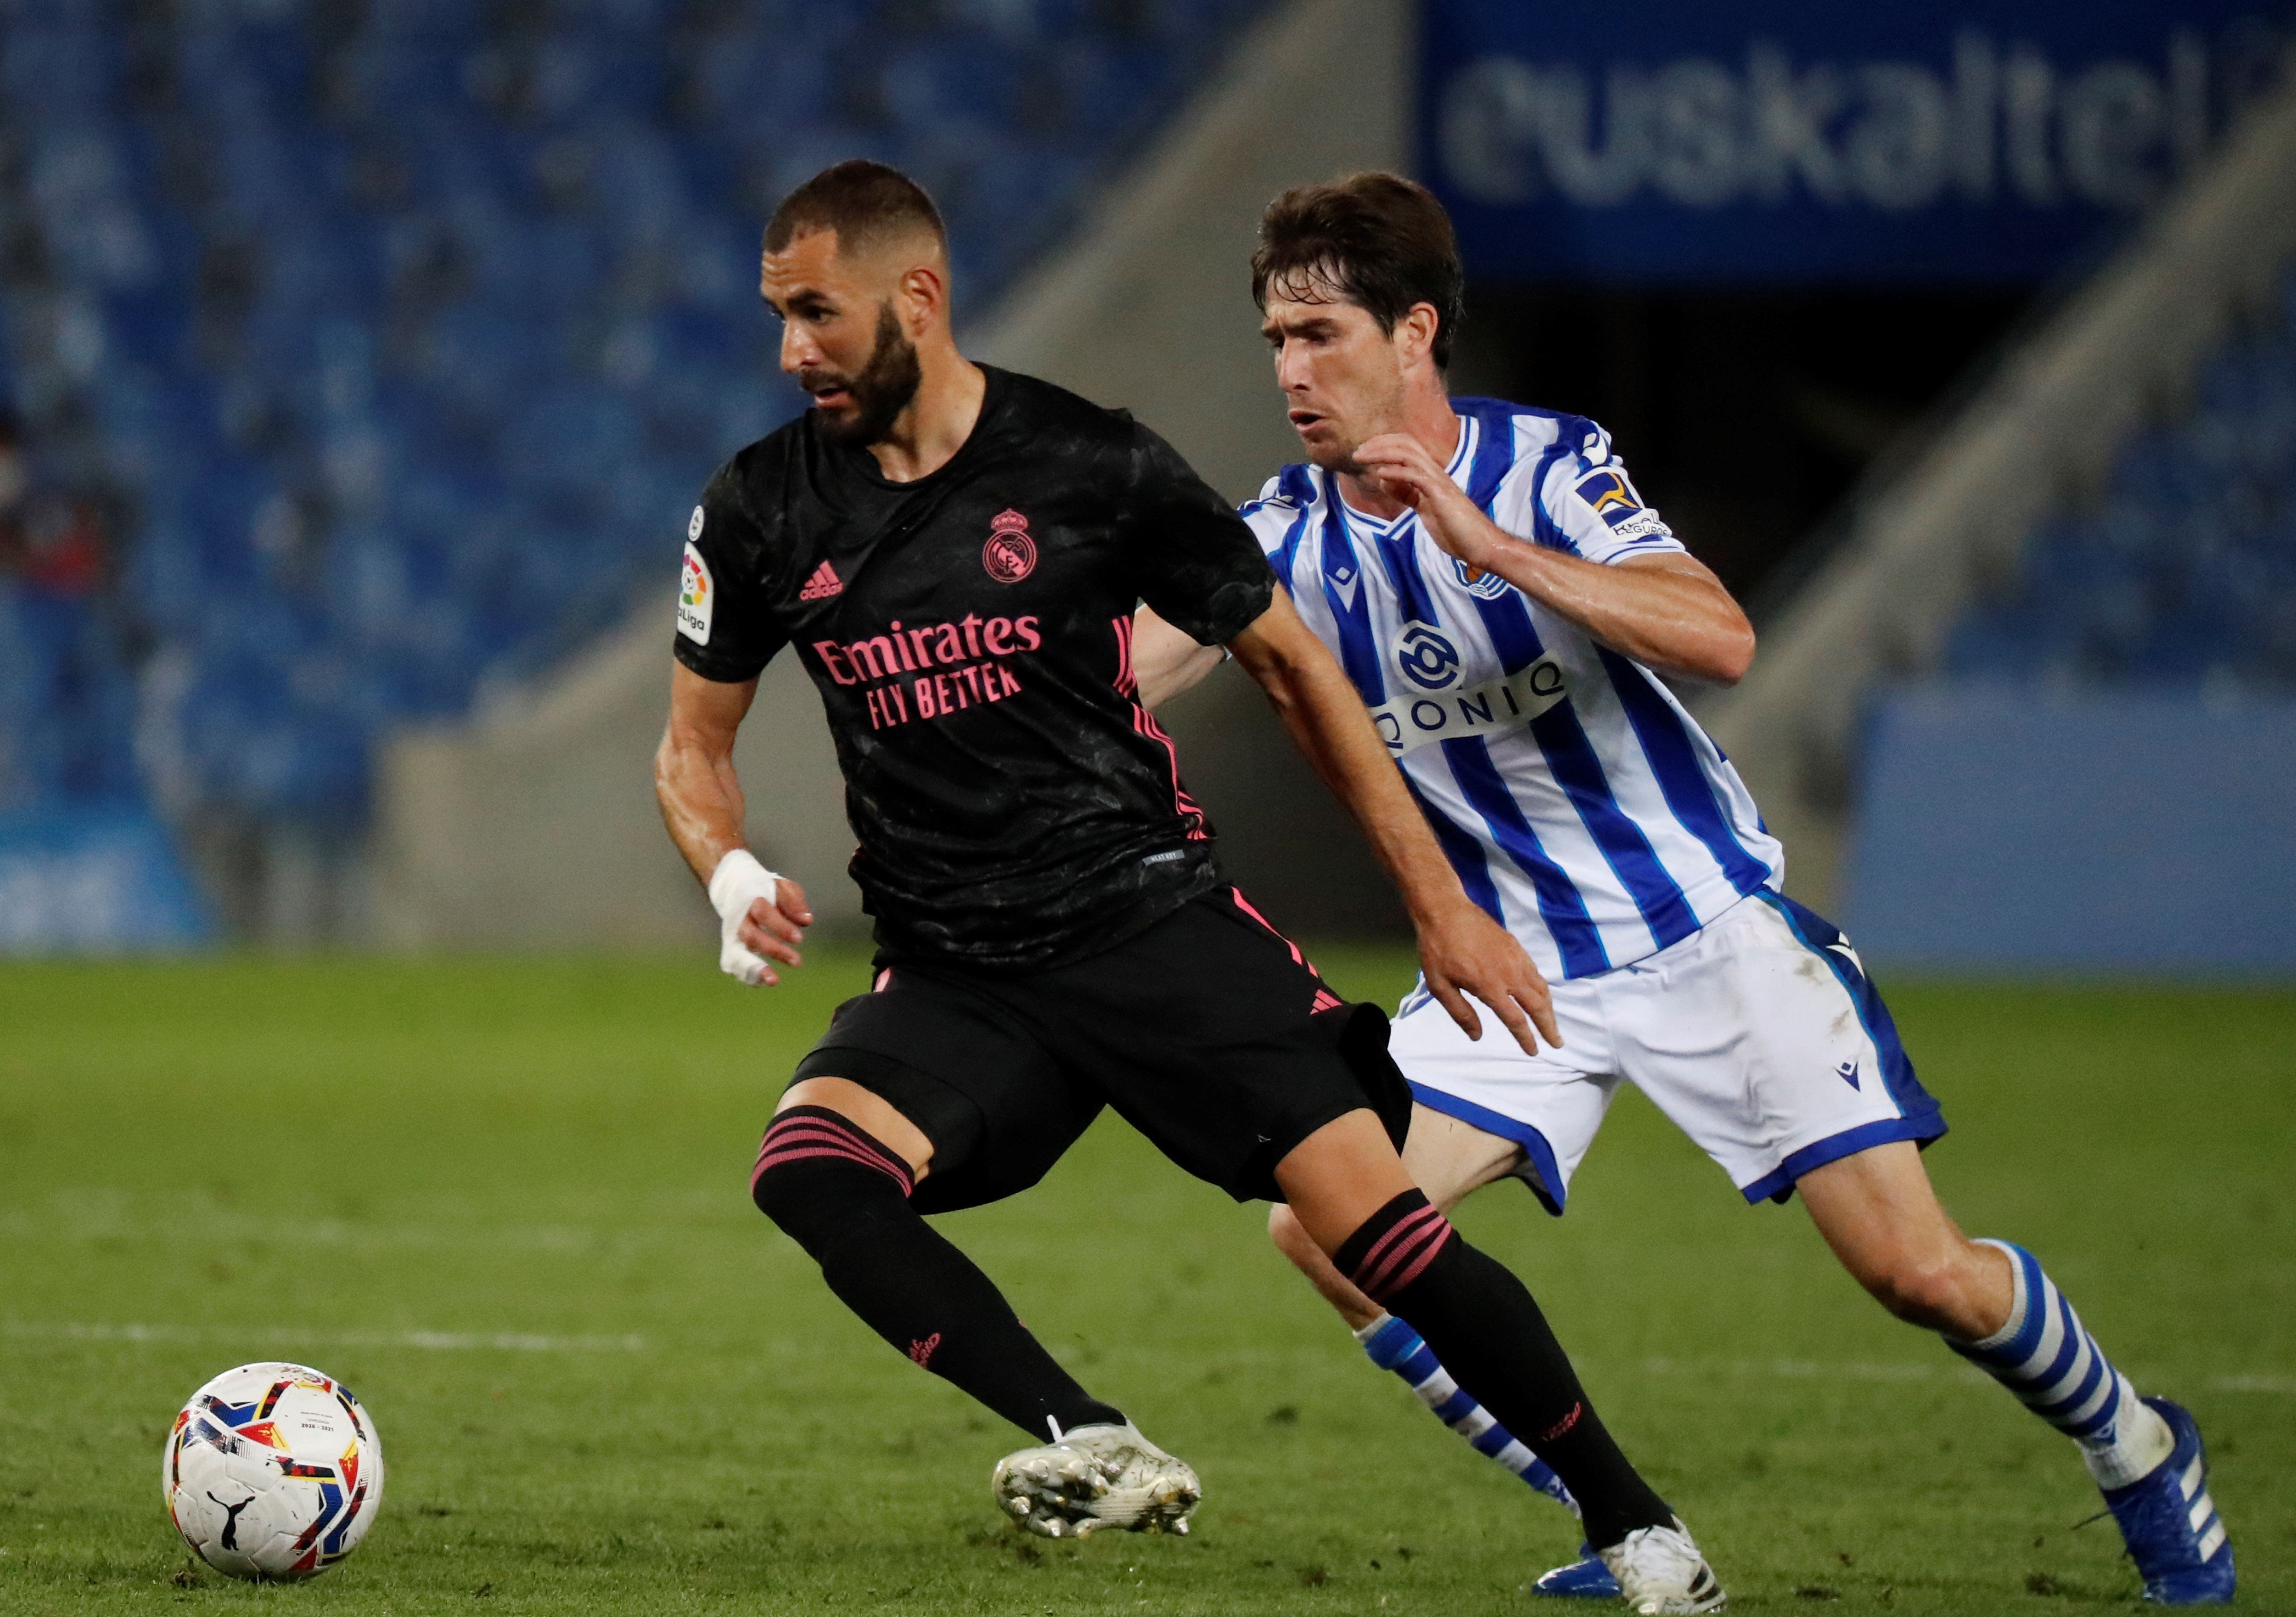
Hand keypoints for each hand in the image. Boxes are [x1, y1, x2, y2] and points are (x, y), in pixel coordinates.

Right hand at [707, 849, 812, 985]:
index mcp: (750, 900)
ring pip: (737, 954)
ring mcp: (732, 934)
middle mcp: (738, 919)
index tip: (799, 939)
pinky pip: (734, 964)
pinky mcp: (731, 946)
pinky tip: (766, 981)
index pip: (764, 913)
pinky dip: (747, 975)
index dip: (780, 927)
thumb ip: (793, 901)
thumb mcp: (781, 887)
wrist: (733, 886)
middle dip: (773, 950)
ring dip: (755, 969)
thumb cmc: (765, 889)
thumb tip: (807, 920)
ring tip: (774, 981)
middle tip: (797, 962)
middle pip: (751, 936)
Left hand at [1350, 433, 1502, 572]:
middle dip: (1379, 444)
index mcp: (1431, 475)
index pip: (1406, 447)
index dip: (1383, 445)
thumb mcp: (1424, 509)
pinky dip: (1397, 473)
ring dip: (1382, 453)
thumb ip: (1406, 494)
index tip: (1364, 452)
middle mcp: (1435, 473)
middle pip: (1405, 444)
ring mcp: (1439, 482)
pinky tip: (1381, 475)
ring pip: (1408, 455)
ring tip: (1362, 457)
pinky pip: (1416, 477)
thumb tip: (1384, 481)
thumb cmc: (1455, 530)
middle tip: (1357, 452)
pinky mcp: (1440, 495)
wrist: (1481, 545)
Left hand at [1414, 897, 1561, 1054]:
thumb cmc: (1438, 949)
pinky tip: (1540, 995)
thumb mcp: (1440, 986)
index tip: (1533, 1050)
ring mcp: (1515, 957)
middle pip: (1538, 1005)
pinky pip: (1535, 971)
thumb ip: (1460, 1013)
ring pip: (1541, 987)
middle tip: (1557, 1043)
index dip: (1526, 1038)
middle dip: (1549, 1026)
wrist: (1445, 911)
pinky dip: (1542, 988)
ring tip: (1551, 1023)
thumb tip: (1477, 1036)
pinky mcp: (1516, 946)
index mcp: (1490, 986)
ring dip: (1549, 1008)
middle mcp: (1509, 973)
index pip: (1516, 1020)